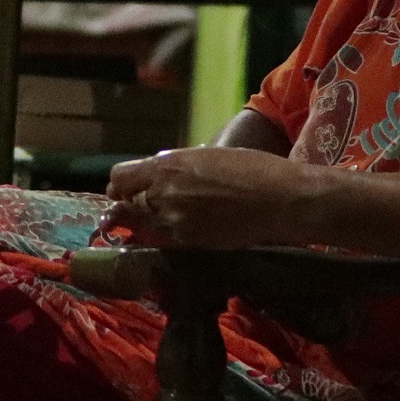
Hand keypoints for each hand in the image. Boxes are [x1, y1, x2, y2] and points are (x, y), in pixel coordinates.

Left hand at [101, 146, 319, 247]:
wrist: (280, 200)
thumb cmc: (252, 170)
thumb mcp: (207, 156)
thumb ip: (176, 167)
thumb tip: (160, 176)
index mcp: (167, 165)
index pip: (119, 177)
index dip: (120, 185)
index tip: (125, 191)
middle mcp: (163, 193)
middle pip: (126, 205)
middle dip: (132, 206)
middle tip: (143, 209)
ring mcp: (173, 222)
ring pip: (143, 226)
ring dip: (149, 223)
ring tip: (169, 219)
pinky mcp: (188, 243)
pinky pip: (163, 240)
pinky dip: (167, 236)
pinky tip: (185, 230)